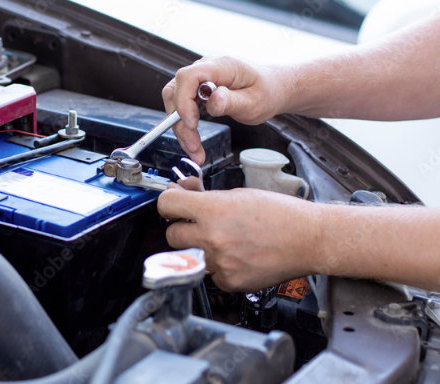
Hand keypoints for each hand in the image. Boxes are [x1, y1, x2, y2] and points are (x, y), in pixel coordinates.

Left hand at [157, 186, 321, 291]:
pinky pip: (210, 273)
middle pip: (171, 234)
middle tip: (197, 223)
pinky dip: (218, 266)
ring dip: (199, 247)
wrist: (309, 239)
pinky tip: (236, 255)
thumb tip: (184, 193)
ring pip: (190, 255)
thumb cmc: (281, 214)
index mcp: (213, 211)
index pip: (166, 205)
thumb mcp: (239, 194)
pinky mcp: (229, 282)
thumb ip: (206, 197)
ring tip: (223, 239)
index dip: (168, 202)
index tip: (173, 203)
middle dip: (181, 227)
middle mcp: (212, 238)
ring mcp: (220, 263)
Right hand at [162, 56, 287, 163]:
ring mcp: (201, 78)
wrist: (272, 88)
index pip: (189, 76)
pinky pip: (182, 105)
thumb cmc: (266, 92)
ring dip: (180, 127)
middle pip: (176, 90)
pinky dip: (185, 125)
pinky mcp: (198, 88)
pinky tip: (193, 141)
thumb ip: (232, 101)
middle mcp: (207, 68)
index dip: (184, 100)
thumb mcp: (255, 102)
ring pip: (176, 100)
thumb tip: (213, 100)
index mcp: (222, 66)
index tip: (192, 124)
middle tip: (192, 146)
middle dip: (179, 121)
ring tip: (194, 149)